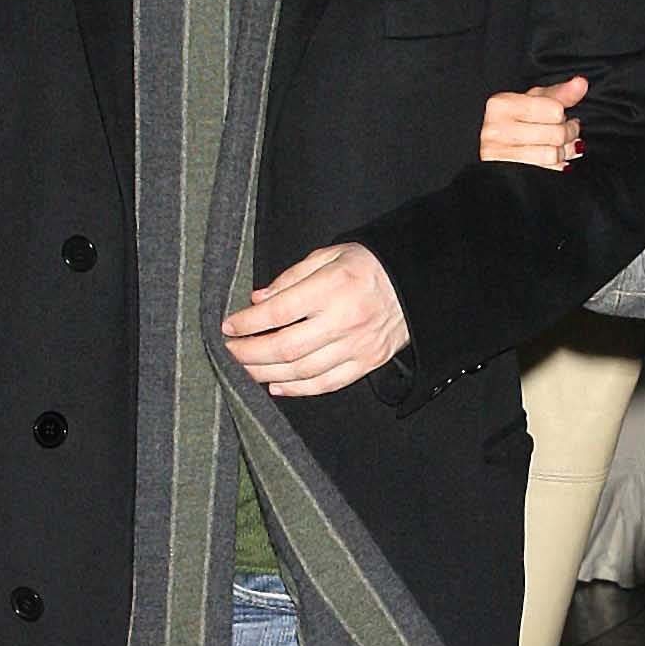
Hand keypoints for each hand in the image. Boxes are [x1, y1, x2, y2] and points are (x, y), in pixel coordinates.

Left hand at [221, 243, 407, 396]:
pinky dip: (299, 389)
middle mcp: (344, 320)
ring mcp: (357, 346)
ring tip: (247, 370)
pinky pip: (327, 383)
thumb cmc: (369, 266)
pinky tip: (277, 386)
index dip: (248, 323)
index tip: (228, 326)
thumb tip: (258, 301)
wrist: (416, 284)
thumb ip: (292, 277)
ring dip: (268, 374)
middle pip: (286, 347)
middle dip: (250, 353)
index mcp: (332, 287)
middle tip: (230, 352)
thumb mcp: (330, 255)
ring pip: (303, 370)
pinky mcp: (367, 362)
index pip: (279, 311)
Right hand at [477, 75, 586, 171]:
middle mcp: (496, 128)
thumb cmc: (512, 120)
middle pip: (555, 134)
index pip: (553, 110)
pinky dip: (557, 165)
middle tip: (570, 131)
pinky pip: (545, 170)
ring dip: (565, 151)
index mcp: (502, 104)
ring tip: (565, 145)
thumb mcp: (532, 101)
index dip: (564, 115)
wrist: (485, 145)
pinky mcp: (506, 171)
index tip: (564, 116)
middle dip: (569, 133)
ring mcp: (499, 152)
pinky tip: (557, 160)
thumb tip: (582, 83)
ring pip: (551, 154)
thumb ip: (559, 94)